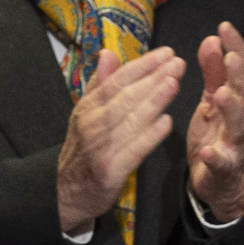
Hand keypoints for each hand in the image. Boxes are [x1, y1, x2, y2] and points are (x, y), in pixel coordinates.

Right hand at [54, 47, 183, 236]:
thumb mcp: (85, 113)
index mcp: (88, 107)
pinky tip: (166, 123)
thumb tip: (107, 53)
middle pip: (126, 97)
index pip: (117, 80)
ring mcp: (100, 148)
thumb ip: (99, 84)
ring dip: (154, 100)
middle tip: (178, 63)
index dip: (142, 65)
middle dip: (154, 78)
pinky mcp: (109, 171)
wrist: (66, 191)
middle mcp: (92, 124)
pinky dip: (150, 136)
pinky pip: (133, 150)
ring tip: (174, 83)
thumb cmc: (84, 149)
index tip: (166, 53)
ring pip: (131, 120)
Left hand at [184, 22, 243, 224]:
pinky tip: (207, 151)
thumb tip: (212, 39)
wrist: (221, 181)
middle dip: (239, 75)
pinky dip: (216, 156)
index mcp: (240, 99)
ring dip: (231, 110)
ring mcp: (235, 143)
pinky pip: (223, 161)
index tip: (224, 27)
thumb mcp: (213, 99)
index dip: (237, 47)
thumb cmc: (216, 133)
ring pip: (239, 125)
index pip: (242, 69)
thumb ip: (214, 71)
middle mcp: (243, 118)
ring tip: (220, 95)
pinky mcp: (224, 167)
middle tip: (231, 56)